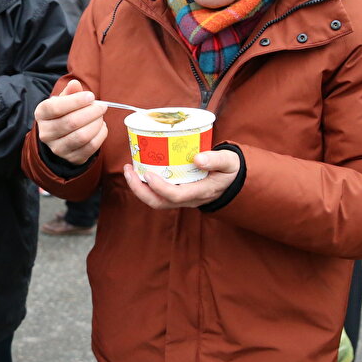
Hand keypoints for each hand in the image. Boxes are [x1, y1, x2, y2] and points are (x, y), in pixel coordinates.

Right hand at [33, 79, 107, 165]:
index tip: (91, 96)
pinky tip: (101, 127)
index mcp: (41, 114)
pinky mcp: (71, 158)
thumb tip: (75, 84)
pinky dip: (101, 135)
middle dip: (91, 112)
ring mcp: (58, 148)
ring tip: (101, 116)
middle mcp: (46, 133)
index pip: (56, 107)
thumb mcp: (63, 100)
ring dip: (97, 124)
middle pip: (71, 122)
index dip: (76, 101)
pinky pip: (90, 147)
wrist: (60, 137)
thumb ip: (70, 92)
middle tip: (102, 106)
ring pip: (82, 136)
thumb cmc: (63, 113)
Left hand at [122, 150, 240, 209]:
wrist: (233, 180)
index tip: (148, 173)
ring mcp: (181, 198)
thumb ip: (216, 160)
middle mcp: (188, 199)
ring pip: (156, 200)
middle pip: (159, 202)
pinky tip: (138, 170)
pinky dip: (145, 185)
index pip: (176, 195)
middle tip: (128, 170)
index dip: (159, 187)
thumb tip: (198, 159)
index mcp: (201, 191)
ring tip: (129, 169)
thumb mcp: (229, 162)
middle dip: (140, 190)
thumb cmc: (230, 169)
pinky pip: (157, 194)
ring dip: (139, 188)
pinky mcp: (177, 193)